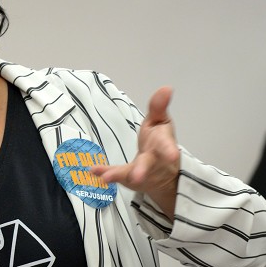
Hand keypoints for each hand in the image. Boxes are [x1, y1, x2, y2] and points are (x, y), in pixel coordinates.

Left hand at [92, 86, 179, 218]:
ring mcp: (140, 173)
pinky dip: (104, 173)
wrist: (163, 170)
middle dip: (142, 171)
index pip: (166, 147)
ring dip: (118, 176)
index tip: (172, 155)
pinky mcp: (129, 179)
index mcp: (163, 145)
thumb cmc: (159, 140)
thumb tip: (166, 87)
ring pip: (130, 175)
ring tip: (106, 178)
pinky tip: (93, 170)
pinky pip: (116, 176)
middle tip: (137, 177)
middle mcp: (153, 162)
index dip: (169, 151)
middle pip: (148, 165)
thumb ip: (159, 107)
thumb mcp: (160, 121)